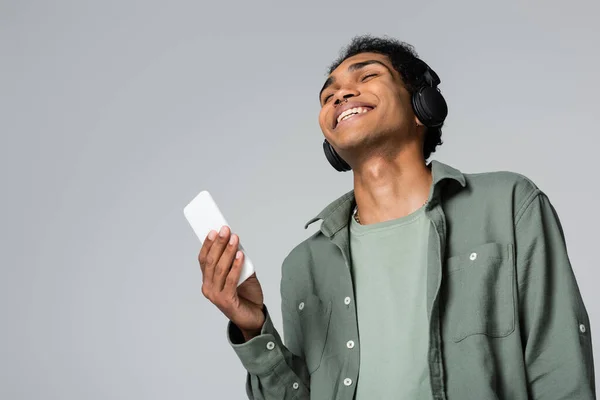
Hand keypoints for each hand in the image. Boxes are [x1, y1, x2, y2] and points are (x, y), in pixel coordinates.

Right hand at [198, 225, 264, 340]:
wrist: (254, 317)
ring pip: (219, 269)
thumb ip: (237, 261)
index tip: (214, 230)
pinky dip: (235, 266)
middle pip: (210, 262)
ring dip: (228, 251)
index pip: (203, 259)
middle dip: (218, 243)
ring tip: (235, 238)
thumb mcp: (242, 274)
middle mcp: (208, 288)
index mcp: (208, 280)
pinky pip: (230, 280)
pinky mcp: (226, 301)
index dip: (208, 244)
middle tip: (225, 230)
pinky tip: (241, 255)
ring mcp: (215, 296)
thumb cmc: (246, 295)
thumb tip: (236, 242)